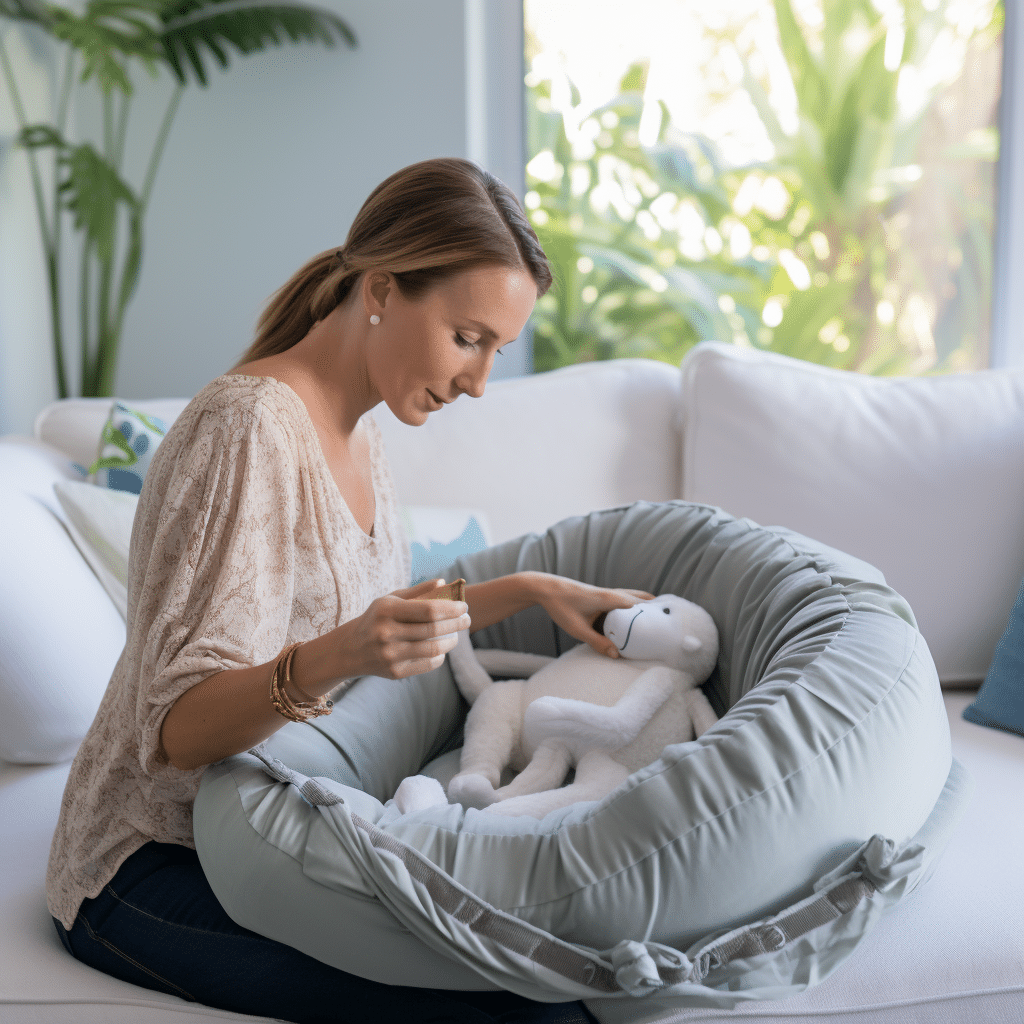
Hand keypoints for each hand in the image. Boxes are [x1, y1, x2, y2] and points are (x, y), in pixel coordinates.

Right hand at [337, 578, 470, 679]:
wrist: (351, 649)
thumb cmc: (377, 619)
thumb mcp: (391, 600)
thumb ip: (418, 591)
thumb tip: (445, 583)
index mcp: (386, 610)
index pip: (428, 609)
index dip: (451, 609)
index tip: (464, 606)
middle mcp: (386, 633)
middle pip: (434, 630)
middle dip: (456, 624)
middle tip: (467, 620)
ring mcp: (390, 655)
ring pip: (434, 649)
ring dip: (451, 642)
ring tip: (456, 636)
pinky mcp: (394, 672)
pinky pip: (427, 664)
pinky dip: (439, 657)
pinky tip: (441, 650)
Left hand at [534, 575, 655, 658]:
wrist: (546, 588)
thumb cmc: (561, 607)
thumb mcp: (578, 629)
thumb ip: (597, 642)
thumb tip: (617, 655)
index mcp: (609, 599)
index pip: (638, 604)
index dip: (653, 612)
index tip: (667, 621)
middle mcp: (610, 593)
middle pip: (639, 597)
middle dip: (653, 607)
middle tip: (668, 618)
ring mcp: (606, 592)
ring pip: (631, 596)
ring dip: (643, 604)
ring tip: (656, 616)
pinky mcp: (600, 595)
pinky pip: (622, 598)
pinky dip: (632, 604)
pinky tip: (632, 615)